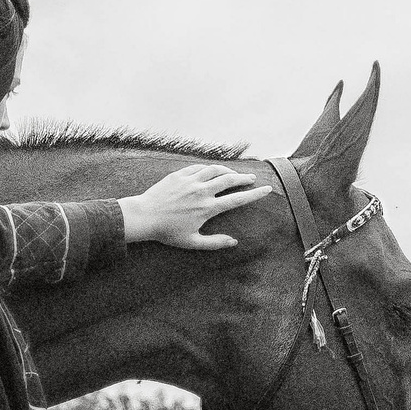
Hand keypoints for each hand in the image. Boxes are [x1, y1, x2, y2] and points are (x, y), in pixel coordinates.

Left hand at [118, 164, 272, 250]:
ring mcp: (190, 181)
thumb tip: (234, 242)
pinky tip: (212, 171)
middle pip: (230, 179)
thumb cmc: (166, 232)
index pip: (237, 199)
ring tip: (233, 174)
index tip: (267, 189)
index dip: (255, 194)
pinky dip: (210, 168)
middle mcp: (202, 191)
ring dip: (228, 170)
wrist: (143, 217)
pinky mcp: (179, 175)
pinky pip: (199, 167)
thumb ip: (214, 242)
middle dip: (244, 178)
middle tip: (251, 179)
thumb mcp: (192, 242)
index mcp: (208, 208)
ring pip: (215, 169)